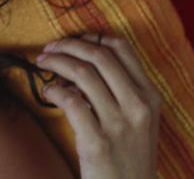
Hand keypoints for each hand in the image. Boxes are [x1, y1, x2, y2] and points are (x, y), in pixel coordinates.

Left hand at [35, 33, 160, 178]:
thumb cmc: (129, 156)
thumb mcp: (138, 120)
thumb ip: (119, 91)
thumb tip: (81, 65)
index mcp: (150, 95)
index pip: (122, 48)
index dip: (92, 36)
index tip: (73, 40)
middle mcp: (138, 105)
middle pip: (99, 55)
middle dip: (68, 45)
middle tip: (50, 48)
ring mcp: (119, 124)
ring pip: (83, 73)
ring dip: (57, 62)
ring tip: (43, 63)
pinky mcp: (98, 142)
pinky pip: (71, 101)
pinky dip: (54, 90)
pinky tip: (48, 91)